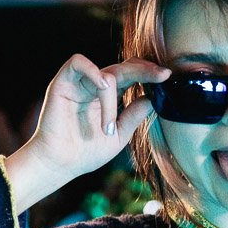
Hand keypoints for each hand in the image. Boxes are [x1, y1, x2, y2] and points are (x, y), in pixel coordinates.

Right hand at [4, 55, 169, 212]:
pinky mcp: (63, 82)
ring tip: (107, 127)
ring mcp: (79, 83)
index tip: (168, 77)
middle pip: (124, 67)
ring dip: (112, 100)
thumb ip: (134, 115)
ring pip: (106, 73)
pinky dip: (94, 73)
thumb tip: (153, 98)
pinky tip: (102, 89)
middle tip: (162, 76)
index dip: (149, 74)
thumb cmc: (85, 153)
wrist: (59, 164)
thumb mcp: (119, 135)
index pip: (132, 76)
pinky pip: (78, 62)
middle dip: (145, 70)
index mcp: (109, 97)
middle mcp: (95, 86)